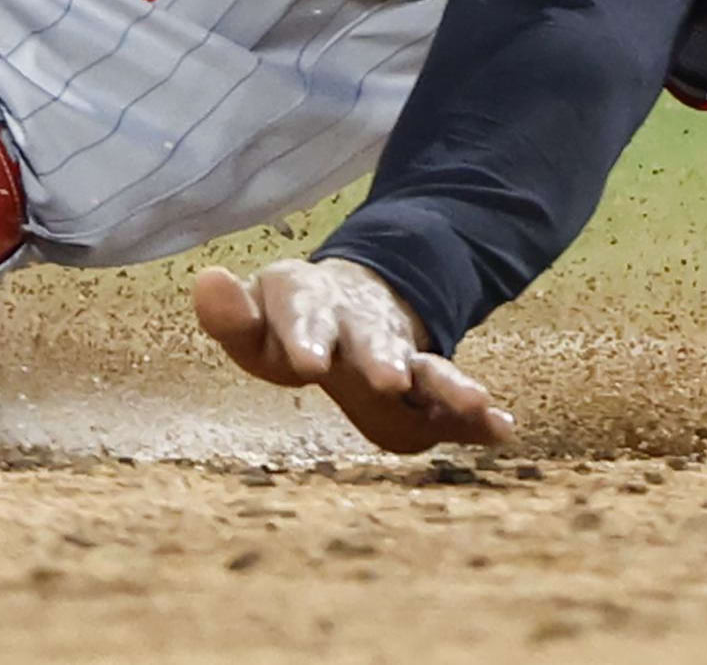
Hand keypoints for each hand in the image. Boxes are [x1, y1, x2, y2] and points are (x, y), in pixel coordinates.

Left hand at [192, 257, 514, 454]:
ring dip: (441, 382)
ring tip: (470, 401)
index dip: (302, 334)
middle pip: (364, 336)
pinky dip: (475, 414)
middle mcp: (352, 322)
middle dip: (375, 356)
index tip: (308, 362)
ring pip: (418, 362)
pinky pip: (451, 394)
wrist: (357, 303)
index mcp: (302, 304)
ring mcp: (394, 346)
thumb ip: (230, 319)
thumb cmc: (292, 330)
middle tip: (383, 380)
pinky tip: (500, 428)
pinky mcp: (425, 375)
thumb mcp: (254, 328)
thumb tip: (206, 279)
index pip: (294, 312)